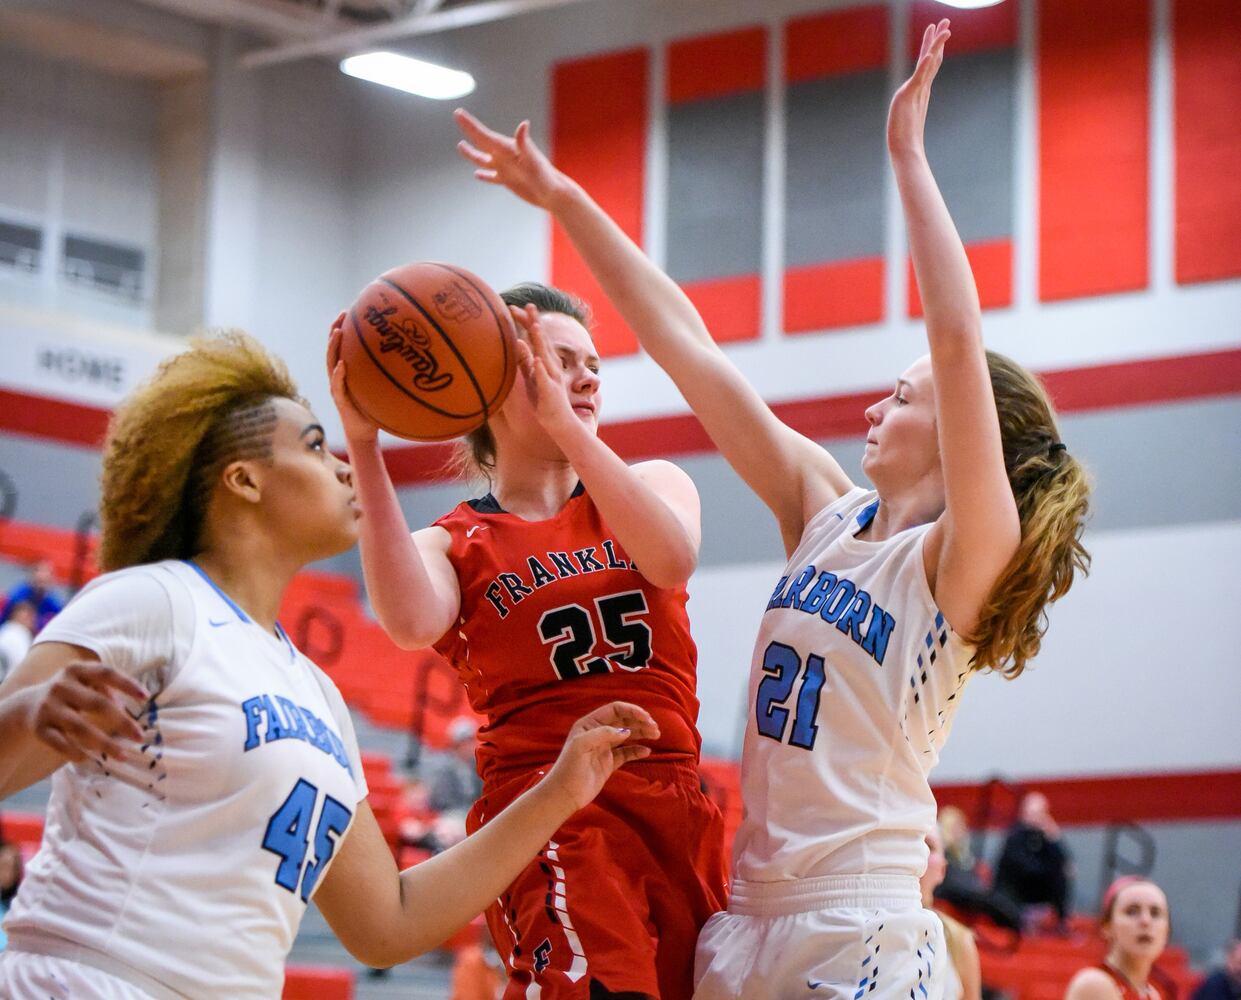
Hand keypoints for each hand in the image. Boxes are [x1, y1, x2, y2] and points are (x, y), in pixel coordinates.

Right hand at [30, 661, 147, 762]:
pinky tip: (90, 759)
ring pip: (79, 727)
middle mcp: (61, 686)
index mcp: (76, 670)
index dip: (126, 684)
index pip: (106, 673)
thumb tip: (123, 709)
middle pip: (97, 704)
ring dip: (104, 743)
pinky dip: (75, 751)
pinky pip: (59, 742)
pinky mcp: (39, 728)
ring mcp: (48, 707)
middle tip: (140, 737)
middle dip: (121, 722)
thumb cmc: (71, 693)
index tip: (146, 697)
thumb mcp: (85, 683)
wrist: (28, 704)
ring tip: (122, 756)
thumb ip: (105, 690)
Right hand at [326, 312, 379, 444]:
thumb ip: (389, 373)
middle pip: (333, 349)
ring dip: (333, 347)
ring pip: (331, 363)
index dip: (343, 328)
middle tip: (342, 314)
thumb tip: (414, 359)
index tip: (349, 311)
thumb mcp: (381, 388)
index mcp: (347, 372)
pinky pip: (338, 385)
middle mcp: (339, 376)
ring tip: (337, 332)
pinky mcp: (340, 401)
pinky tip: (342, 364)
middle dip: (335, 330)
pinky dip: (339, 375)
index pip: (342, 346)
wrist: (364, 433)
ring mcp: (337, 387)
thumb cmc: (375, 409)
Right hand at [454, 109, 570, 209]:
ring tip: (460, 146)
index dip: (470, 124)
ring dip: (472, 153)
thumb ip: (525, 143)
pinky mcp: (509, 181)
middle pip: (481, 141)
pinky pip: (492, 177)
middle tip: (458, 115)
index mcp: (508, 148)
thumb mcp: (533, 160)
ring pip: (483, 159)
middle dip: (469, 129)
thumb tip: (523, 124)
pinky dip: (484, 175)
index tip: (458, 113)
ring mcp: (506, 168)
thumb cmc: (545, 177)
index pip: (484, 135)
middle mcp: (505, 156)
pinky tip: (476, 175)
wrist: (554, 193)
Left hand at [511, 304, 578, 437]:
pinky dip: (541, 369)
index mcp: (546, 364)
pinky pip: (545, 380)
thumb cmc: (546, 404)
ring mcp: (552, 379)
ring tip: (534, 325)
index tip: (520, 307)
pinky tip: (537, 359)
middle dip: (535, 323)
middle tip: (528, 305)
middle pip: (543, 341)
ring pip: (545, 356)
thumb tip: (518, 344)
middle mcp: (551, 368)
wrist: (562, 425)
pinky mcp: (550, 393)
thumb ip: (526, 363)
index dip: (530, 323)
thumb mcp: (533, 379)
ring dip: (540, 341)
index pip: (538, 339)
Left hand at [541, 701, 659, 811]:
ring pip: (627, 735)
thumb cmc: (569, 767)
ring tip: (656, 735)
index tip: (646, 718)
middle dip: (640, 721)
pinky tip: (647, 752)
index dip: (631, 711)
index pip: (615, 710)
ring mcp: (605, 747)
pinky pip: (627, 753)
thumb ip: (603, 733)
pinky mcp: (609, 762)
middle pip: (624, 721)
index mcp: (590, 724)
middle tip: (655, 728)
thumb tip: (626, 731)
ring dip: (642, 733)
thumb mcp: (581, 745)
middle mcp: (598, 733)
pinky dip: (637, 750)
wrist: (564, 794)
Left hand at [888, 19, 950, 156]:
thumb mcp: (905, 117)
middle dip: (938, 39)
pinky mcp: (910, 97)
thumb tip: (911, 110)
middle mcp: (921, 87)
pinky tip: (929, 54)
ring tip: (944, 30)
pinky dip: (925, 66)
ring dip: (935, 46)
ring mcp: (917, 91)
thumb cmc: (905, 138)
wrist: (905, 150)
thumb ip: (909, 109)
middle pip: (932, 58)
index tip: (936, 30)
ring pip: (929, 64)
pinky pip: (919, 78)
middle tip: (946, 20)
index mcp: (920, 89)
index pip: (929, 63)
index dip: (933, 46)